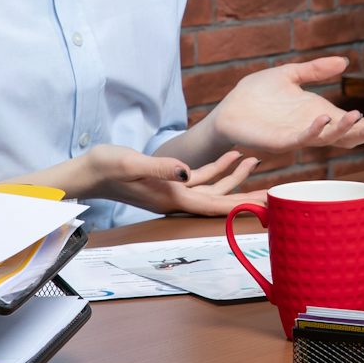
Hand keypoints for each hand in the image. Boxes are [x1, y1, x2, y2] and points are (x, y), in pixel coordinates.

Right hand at [87, 147, 263, 216]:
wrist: (88, 171)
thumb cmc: (106, 167)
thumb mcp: (133, 163)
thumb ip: (161, 167)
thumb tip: (187, 171)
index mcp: (171, 198)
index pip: (214, 207)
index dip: (241, 207)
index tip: (265, 207)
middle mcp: (176, 198)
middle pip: (220, 202)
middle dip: (247, 197)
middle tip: (276, 193)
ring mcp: (173, 191)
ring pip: (213, 188)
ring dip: (235, 176)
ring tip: (257, 161)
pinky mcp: (168, 181)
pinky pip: (201, 178)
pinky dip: (218, 168)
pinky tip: (231, 155)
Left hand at [210, 57, 363, 153]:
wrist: (229, 109)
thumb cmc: (256, 95)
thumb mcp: (291, 75)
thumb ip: (316, 70)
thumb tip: (344, 62)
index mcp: (316, 114)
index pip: (347, 123)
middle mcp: (310, 128)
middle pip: (343, 136)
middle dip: (363, 132)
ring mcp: (297, 136)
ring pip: (326, 139)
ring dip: (344, 130)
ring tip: (359, 117)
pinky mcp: (280, 141)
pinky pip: (301, 138)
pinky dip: (314, 130)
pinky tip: (324, 118)